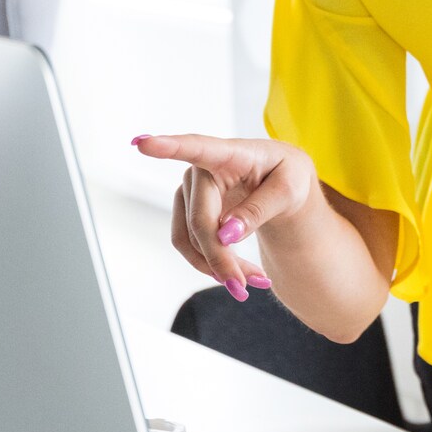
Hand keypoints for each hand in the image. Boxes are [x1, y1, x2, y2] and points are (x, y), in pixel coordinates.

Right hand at [133, 133, 320, 296]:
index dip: (167, 146)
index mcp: (230, 152)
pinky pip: (191, 245)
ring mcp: (191, 191)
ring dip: (218, 266)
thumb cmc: (287, 175)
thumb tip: (226, 234)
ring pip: (191, 239)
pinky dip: (212, 264)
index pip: (196, 147)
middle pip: (200, 220)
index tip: (142, 144)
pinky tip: (238, 273)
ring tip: (255, 281)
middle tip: (245, 288)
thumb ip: (259, 209)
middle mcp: (201, 169)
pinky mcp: (188, 210)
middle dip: (220, 258)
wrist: (281, 183)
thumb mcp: (290, 190)